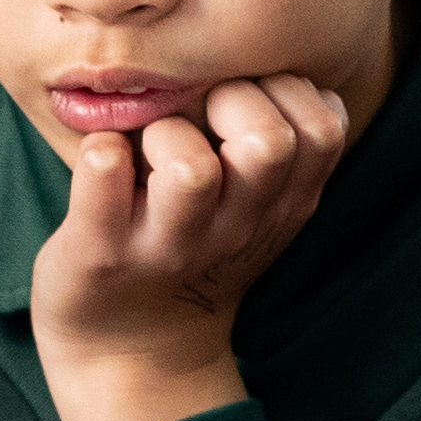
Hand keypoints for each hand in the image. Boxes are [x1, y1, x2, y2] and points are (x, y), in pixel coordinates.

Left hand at [30, 74, 347, 420]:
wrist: (130, 350)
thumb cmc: (191, 245)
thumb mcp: (256, 205)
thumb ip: (280, 141)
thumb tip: (297, 70)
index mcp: (278, 207)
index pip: (322, 128)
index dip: (284, 91)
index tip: (245, 98)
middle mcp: (232, 227)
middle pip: (267, 143)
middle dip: (229, 101)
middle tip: (195, 113)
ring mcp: (165, 243)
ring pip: (190, 169)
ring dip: (163, 134)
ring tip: (144, 145)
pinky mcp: (99, 252)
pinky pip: (102, 181)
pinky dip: (100, 153)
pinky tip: (100, 156)